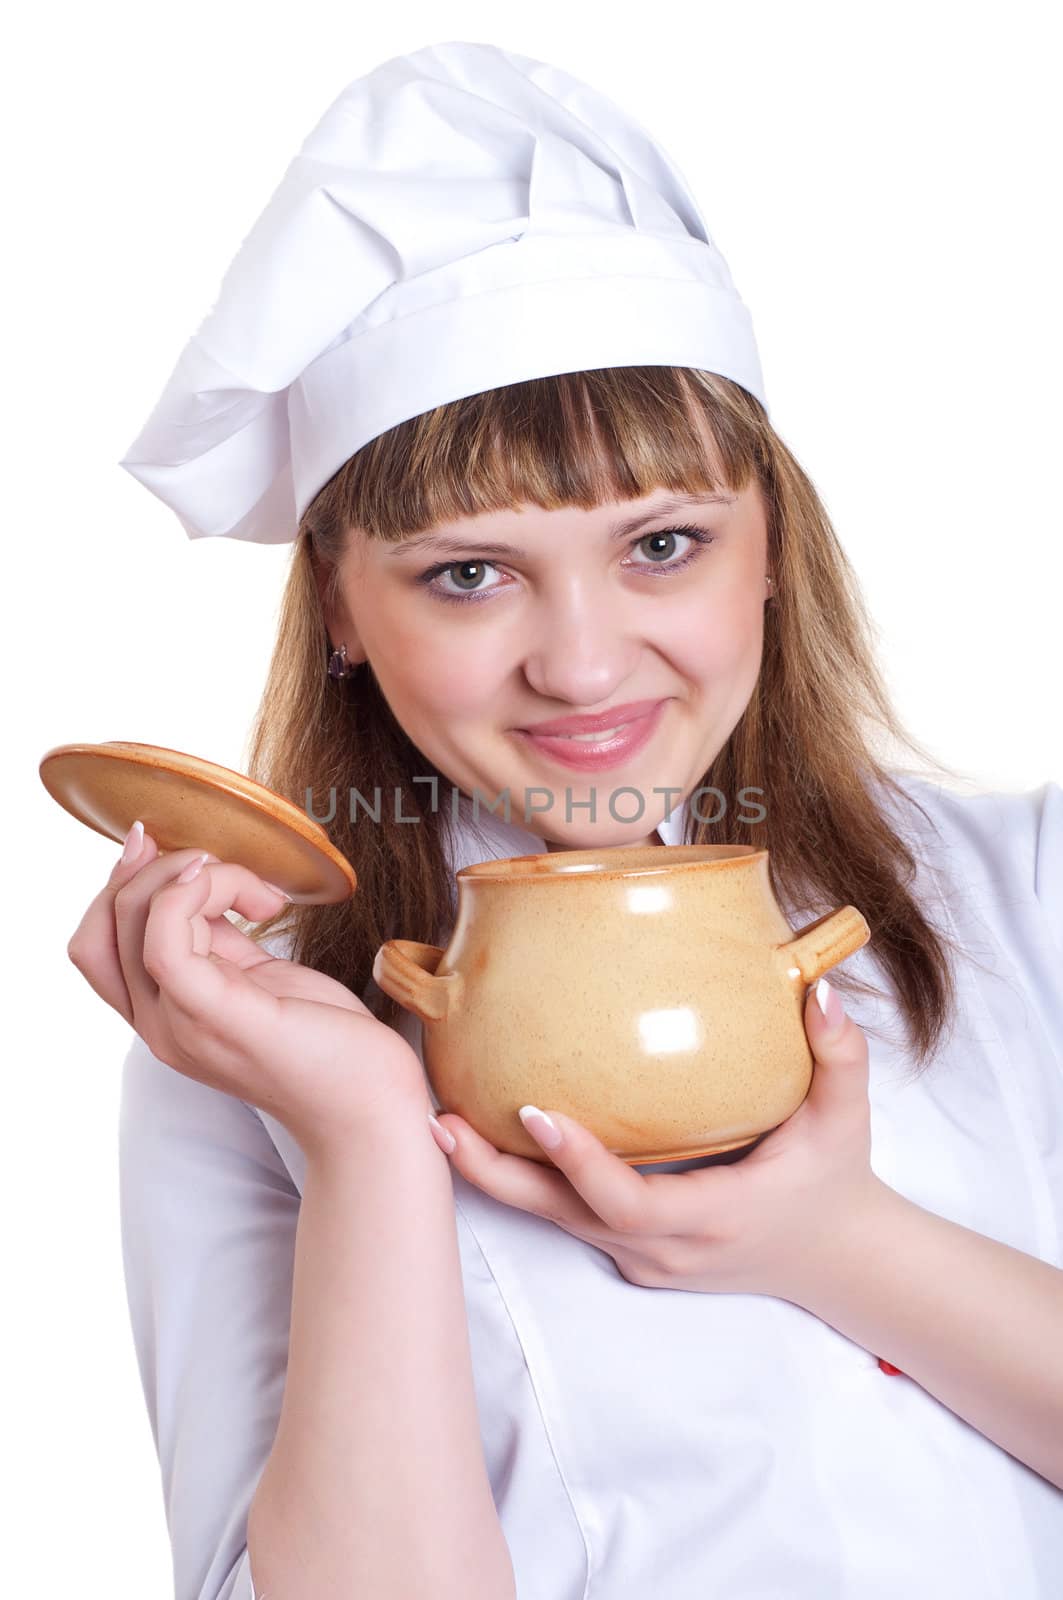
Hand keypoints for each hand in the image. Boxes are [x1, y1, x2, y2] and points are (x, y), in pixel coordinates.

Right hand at [67, 825, 427, 1156]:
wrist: (370, 1106)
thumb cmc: (327, 1041)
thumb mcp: (261, 978)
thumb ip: (219, 941)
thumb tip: (194, 883)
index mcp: (164, 1017)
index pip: (96, 945)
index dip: (117, 884)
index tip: (163, 845)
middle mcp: (159, 1027)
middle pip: (104, 926)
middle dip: (155, 870)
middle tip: (222, 866)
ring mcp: (181, 1026)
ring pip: (138, 918)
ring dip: (195, 874)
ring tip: (259, 893)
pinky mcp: (216, 1015)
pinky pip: (167, 938)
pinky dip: (199, 892)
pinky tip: (253, 897)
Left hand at [432, 980, 891, 1302]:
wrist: (838, 1257)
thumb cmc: (835, 1179)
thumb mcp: (847, 1118)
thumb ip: (840, 1055)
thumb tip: (823, 990)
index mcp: (709, 1217)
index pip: (627, 1201)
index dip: (577, 1162)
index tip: (532, 1110)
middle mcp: (662, 1248)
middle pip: (562, 1217)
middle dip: (496, 1173)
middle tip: (441, 1120)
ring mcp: (641, 1257)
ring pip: (554, 1220)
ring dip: (495, 1175)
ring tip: (439, 1122)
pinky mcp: (630, 1252)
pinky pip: (566, 1217)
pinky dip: (524, 1181)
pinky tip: (484, 1136)